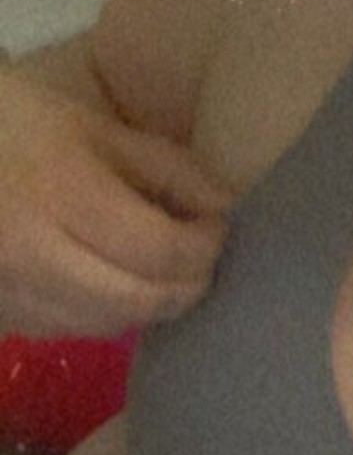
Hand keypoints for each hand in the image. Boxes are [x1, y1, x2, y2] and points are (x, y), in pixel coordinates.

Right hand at [0, 71, 231, 337]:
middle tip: (202, 261)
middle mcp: (33, 254)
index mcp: (61, 194)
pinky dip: (104, 313)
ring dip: (148, 304)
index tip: (218, 229)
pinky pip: (70, 330)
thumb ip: (167, 169)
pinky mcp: (0, 316)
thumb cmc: (13, 124)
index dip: (204, 247)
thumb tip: (228, 208)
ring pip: (108, 324)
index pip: (160, 250)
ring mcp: (10, 292)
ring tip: (162, 271)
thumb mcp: (93, 128)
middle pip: (139, 299)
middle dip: (186, 285)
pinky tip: (111, 281)